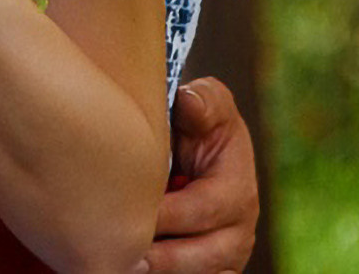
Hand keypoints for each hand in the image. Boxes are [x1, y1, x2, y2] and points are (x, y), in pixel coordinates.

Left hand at [141, 76, 258, 273]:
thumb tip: (188, 100)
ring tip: (123, 265)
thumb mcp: (208, 105)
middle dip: (157, 256)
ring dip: (157, 271)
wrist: (203, 154)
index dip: (164, 214)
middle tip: (118, 253)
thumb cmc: (200, 126)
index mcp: (239, 191)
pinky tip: (134, 269)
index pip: (201, 211)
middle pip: (198, 258)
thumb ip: (202, 103)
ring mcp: (227, 258)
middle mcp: (239, 231)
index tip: (127, 210)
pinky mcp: (213, 273)